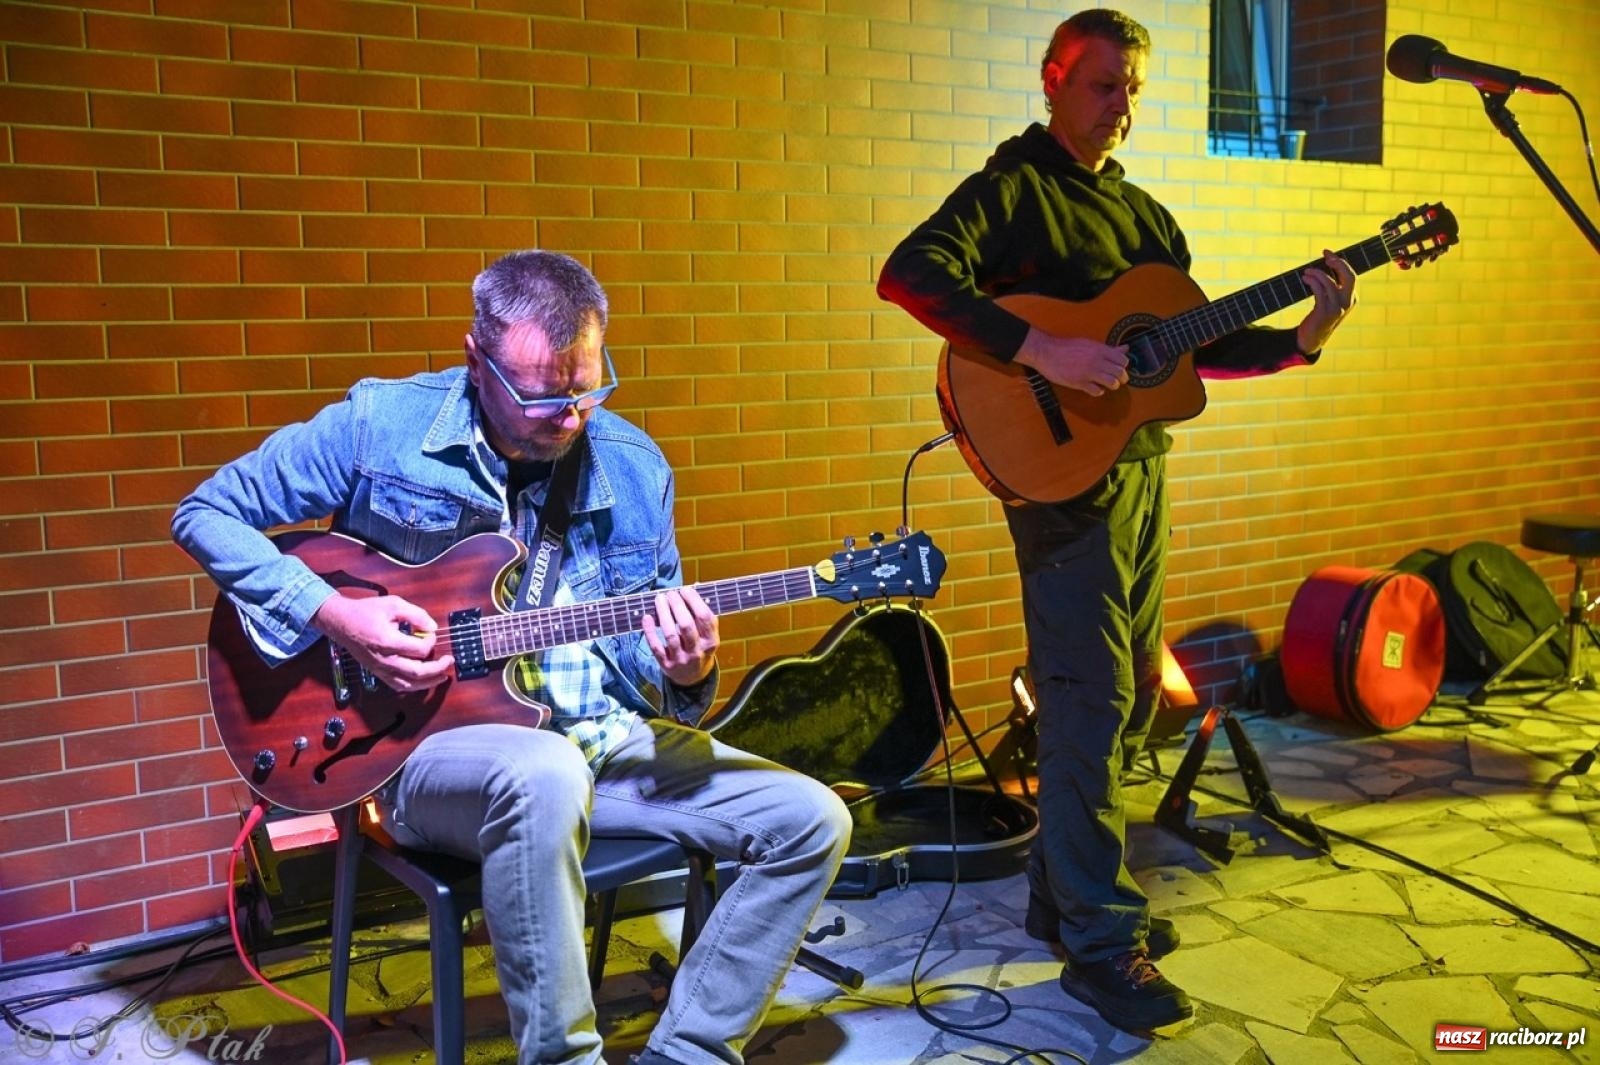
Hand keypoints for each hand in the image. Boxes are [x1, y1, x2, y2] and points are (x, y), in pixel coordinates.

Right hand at [311, 592, 453, 692]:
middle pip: (417, 672)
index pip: (419, 649)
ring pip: (408, 684)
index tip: (430, 632)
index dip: (431, 641)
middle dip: (437, 668)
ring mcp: (380, 668)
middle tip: (449, 660)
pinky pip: (398, 685)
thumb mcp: (393, 604)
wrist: (341, 622)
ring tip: (442, 676)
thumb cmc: (365, 612)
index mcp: (388, 641)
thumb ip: (416, 614)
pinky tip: (424, 681)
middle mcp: (384, 659)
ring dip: (428, 682)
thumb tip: (432, 626)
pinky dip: (413, 686)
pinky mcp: (377, 672)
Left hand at [642, 586, 717, 687]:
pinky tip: (646, 617)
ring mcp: (681, 660)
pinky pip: (656, 647)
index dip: (694, 601)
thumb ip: (701, 615)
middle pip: (687, 625)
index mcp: (711, 642)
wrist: (692, 678)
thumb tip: (693, 588)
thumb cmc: (699, 647)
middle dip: (677, 605)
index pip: (705, 618)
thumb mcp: (707, 635)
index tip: (685, 590)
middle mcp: (698, 652)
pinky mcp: (666, 665)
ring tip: (659, 599)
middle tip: (670, 593)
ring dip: (663, 614)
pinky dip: (650, 631)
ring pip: (671, 635)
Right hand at [1015, 326, 1128, 396]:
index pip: (1122, 360)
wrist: (1047, 352)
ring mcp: (1088, 372)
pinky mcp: (1079, 383)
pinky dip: (1098, 392)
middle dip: (1122, 378)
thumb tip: (1125, 348)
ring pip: (1112, 383)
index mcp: (1100, 350)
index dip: (1123, 366)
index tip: (1119, 368)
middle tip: (1118, 380)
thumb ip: (1109, 349)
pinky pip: (1097, 391)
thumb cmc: (1066, 347)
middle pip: (1120, 373)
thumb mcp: (1090, 344)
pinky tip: (1094, 388)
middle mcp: (1096, 361)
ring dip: (1112, 385)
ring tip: (1107, 385)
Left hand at [1296, 249, 1356, 354]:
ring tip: (1306, 272)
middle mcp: (1348, 302)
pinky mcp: (1325, 312)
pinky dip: (1312, 281)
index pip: (1351, 275)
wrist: (1312, 338)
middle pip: (1349, 276)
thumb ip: (1330, 285)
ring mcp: (1337, 308)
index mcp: (1351, 298)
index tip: (1326, 252)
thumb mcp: (1328, 300)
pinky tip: (1305, 278)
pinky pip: (1320, 291)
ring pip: (1330, 282)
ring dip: (1317, 273)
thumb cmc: (1318, 315)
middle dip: (1337, 262)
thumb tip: (1323, 263)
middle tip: (1325, 256)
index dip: (1339, 261)